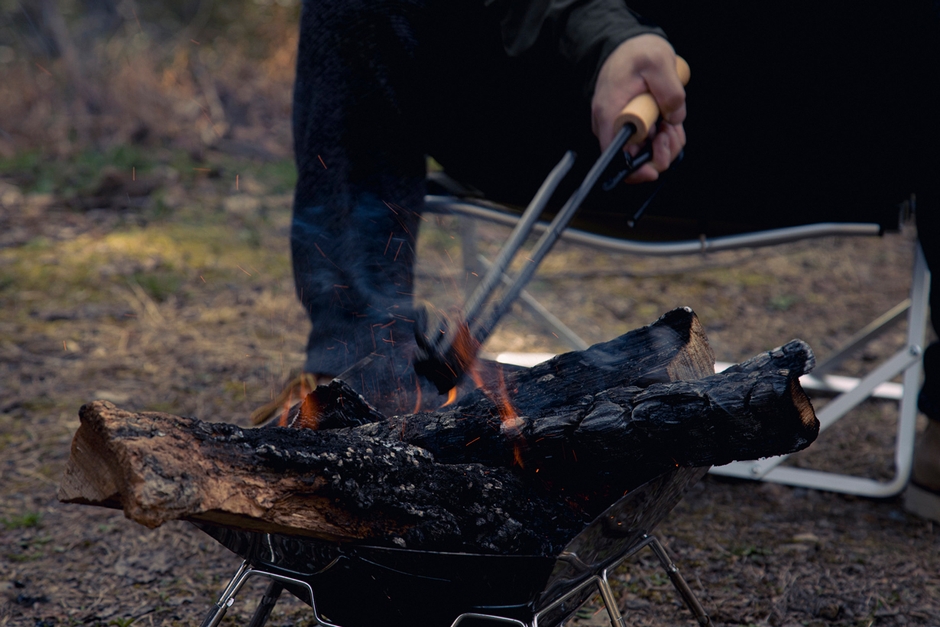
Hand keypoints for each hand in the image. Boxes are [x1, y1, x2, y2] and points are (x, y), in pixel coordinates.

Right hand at [591, 34, 686, 182]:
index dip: (638, 169)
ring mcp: (626, 132)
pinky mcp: (638, 130)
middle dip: (662, 152)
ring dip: (669, 144)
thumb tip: (675, 119)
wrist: (629, 48)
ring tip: (672, 118)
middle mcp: (614, 129)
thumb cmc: (637, 54)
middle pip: (637, 163)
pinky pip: (654, 145)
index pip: (616, 159)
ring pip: (649, 156)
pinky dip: (669, 137)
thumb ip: (670, 91)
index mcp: (611, 116)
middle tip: (670, 128)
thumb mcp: (658, 62)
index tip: (660, 151)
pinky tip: (671, 120)